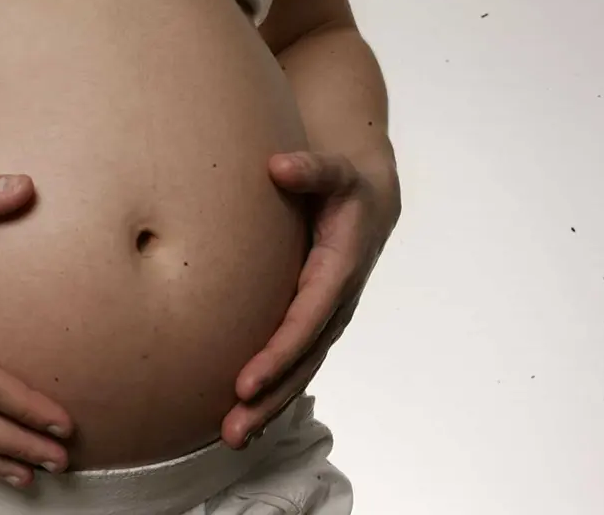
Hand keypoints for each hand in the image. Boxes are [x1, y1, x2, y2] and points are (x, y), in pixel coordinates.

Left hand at [221, 150, 399, 446]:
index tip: (244, 383)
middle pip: (301, 362)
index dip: (277, 355)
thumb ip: (312, 169)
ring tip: (232, 438)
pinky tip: (245, 417)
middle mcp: (334, 305)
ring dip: (268, 407)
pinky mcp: (314, 323)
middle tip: (232, 431)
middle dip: (269, 399)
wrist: (370, 201)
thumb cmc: (346, 184)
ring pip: (298, 371)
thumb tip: (280, 165)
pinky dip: (273, 392)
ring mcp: (326, 319)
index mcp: (337, 271)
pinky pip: (294, 363)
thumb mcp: (335, 171)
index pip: (303, 322)